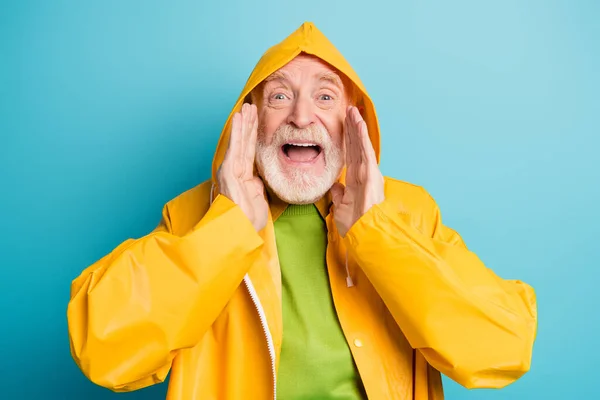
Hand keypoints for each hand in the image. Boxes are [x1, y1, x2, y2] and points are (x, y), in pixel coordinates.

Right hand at [217, 103, 267, 231]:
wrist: (241, 230)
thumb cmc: (248, 219)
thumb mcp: (258, 198)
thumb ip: (257, 185)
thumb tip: (257, 178)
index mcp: (243, 176)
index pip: (250, 149)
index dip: (253, 134)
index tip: (256, 119)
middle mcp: (235, 170)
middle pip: (245, 141)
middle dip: (249, 123)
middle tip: (252, 105)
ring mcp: (231, 169)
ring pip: (239, 140)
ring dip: (243, 122)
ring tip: (246, 106)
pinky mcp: (229, 170)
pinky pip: (235, 146)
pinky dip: (236, 131)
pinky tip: (238, 117)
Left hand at [331, 106, 384, 236]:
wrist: (364, 235)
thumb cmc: (355, 225)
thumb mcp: (341, 208)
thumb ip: (339, 195)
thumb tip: (335, 186)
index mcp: (356, 180)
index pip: (350, 154)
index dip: (346, 139)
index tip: (343, 125)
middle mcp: (364, 174)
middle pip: (356, 146)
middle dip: (351, 128)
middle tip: (348, 110)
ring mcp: (369, 173)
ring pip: (362, 145)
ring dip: (357, 127)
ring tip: (352, 111)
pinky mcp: (371, 175)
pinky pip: (366, 152)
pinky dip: (363, 138)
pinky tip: (359, 124)